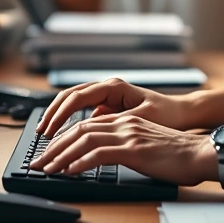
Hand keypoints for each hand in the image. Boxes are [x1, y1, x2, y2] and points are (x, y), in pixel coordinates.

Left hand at [31, 115, 215, 186]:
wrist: (201, 153)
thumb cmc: (178, 154)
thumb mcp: (147, 143)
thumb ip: (126, 143)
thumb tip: (106, 155)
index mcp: (126, 121)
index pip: (86, 125)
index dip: (63, 138)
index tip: (49, 153)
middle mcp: (124, 123)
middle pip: (79, 129)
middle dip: (54, 146)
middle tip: (39, 162)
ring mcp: (128, 135)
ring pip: (84, 139)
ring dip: (61, 155)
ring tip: (47, 168)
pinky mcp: (134, 149)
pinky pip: (99, 153)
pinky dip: (80, 162)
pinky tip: (69, 170)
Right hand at [35, 78, 193, 136]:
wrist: (183, 113)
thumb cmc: (166, 114)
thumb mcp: (138, 119)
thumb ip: (113, 121)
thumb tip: (87, 128)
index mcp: (113, 87)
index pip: (77, 96)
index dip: (59, 113)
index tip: (49, 129)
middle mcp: (108, 88)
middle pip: (70, 96)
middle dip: (53, 113)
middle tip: (40, 132)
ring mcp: (108, 96)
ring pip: (75, 102)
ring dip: (59, 116)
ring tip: (46, 133)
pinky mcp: (110, 106)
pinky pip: (84, 111)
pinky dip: (72, 121)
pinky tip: (64, 135)